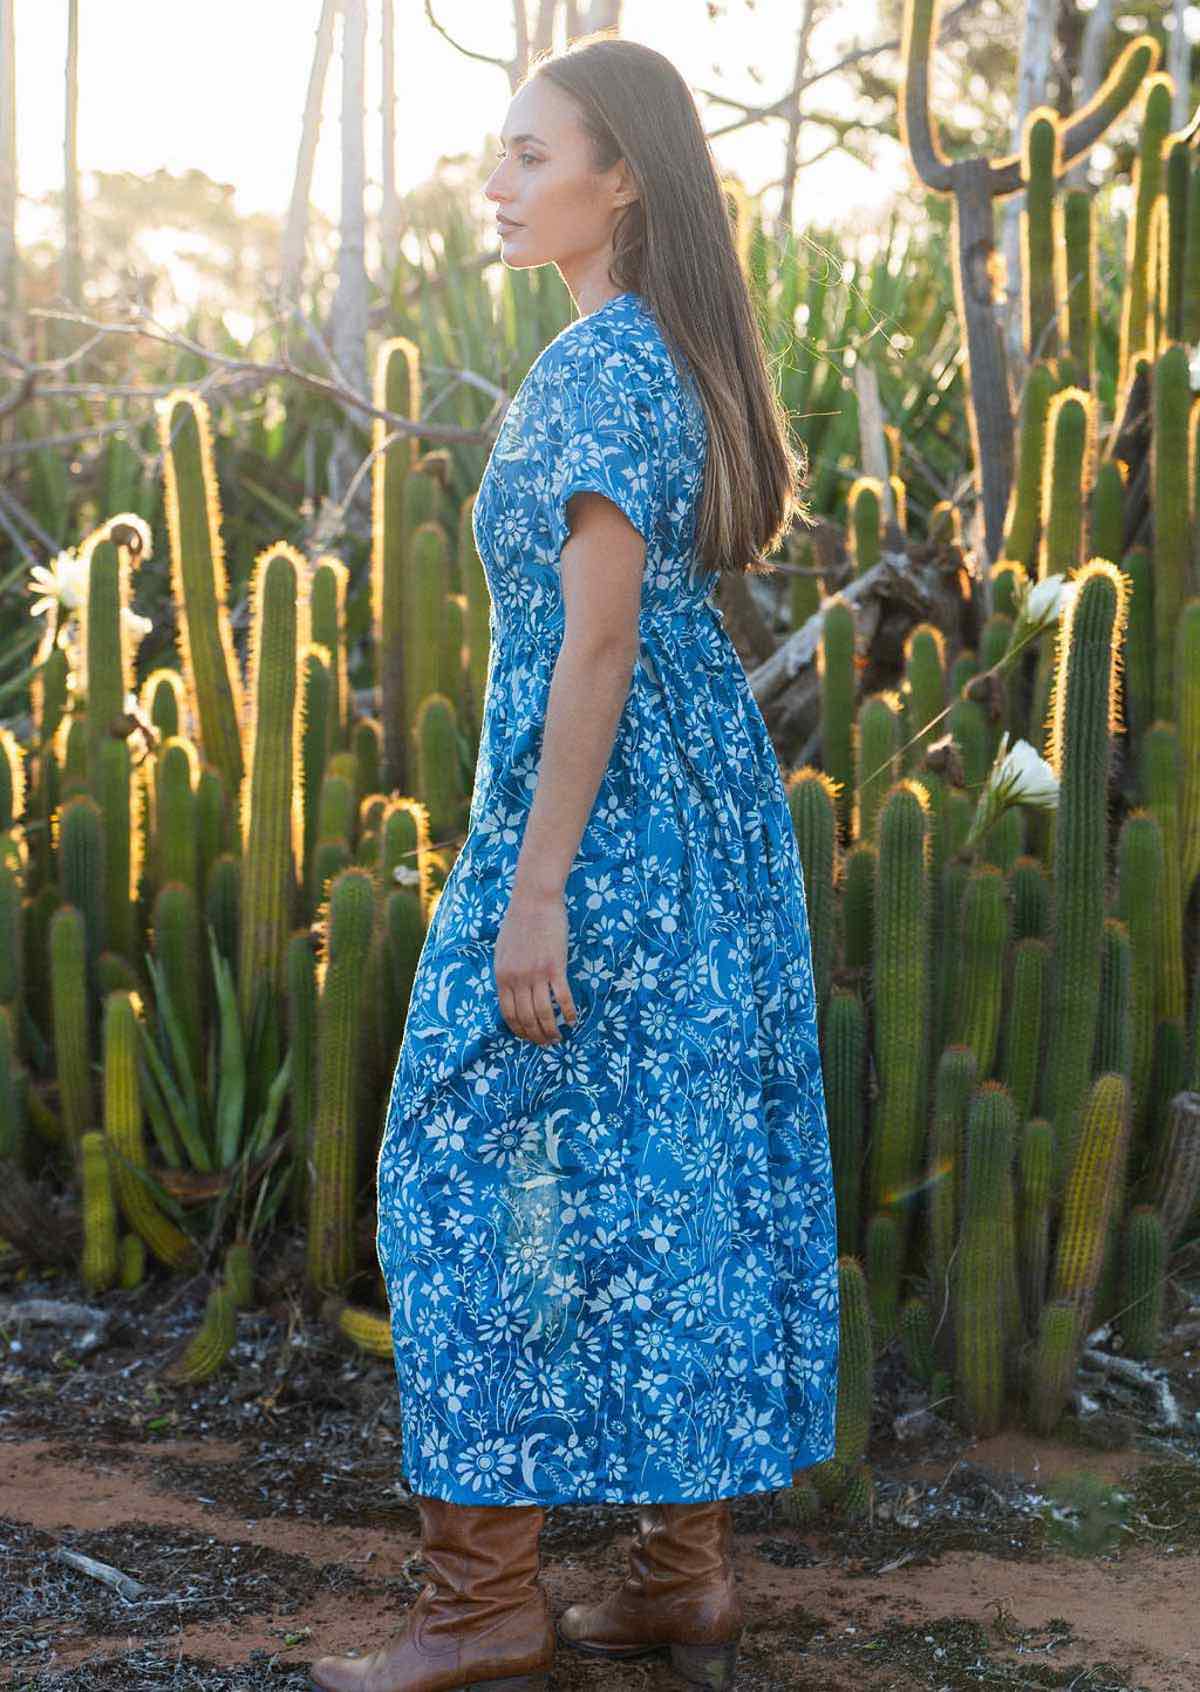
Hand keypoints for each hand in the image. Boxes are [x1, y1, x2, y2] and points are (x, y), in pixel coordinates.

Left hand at [493, 887, 577, 1044]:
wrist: (534, 900)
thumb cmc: (518, 922)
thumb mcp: (501, 950)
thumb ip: (504, 973)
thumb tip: (508, 992)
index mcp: (502, 976)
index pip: (508, 1014)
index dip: (519, 1031)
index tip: (528, 1038)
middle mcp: (517, 979)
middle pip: (526, 1018)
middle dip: (536, 1036)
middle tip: (546, 1043)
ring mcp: (537, 974)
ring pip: (544, 1013)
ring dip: (552, 1030)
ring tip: (559, 1037)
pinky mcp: (555, 967)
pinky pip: (562, 998)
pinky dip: (569, 1013)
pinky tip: (573, 1020)